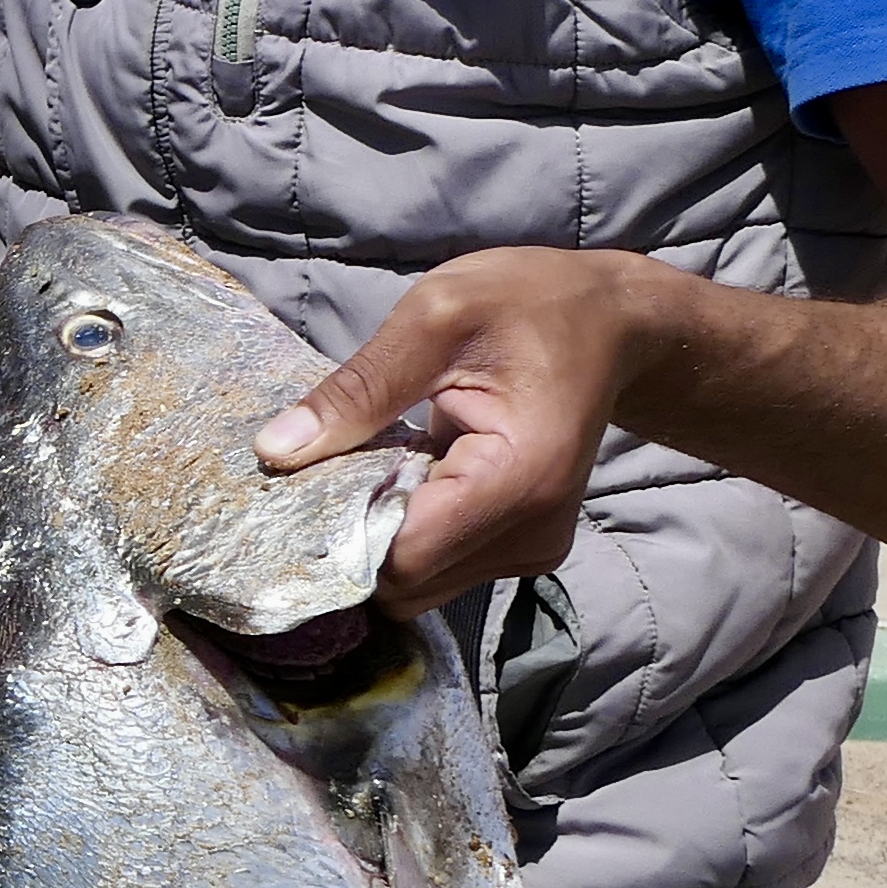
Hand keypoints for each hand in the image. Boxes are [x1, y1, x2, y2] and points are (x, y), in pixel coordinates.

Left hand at [253, 246, 670, 617]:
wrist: (612, 323)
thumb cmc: (531, 305)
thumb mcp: (435, 318)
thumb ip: (358, 389)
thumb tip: (274, 451)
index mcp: (519, 480)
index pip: (403, 558)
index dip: (338, 534)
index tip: (292, 489)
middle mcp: (533, 535)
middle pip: (406, 582)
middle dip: (350, 536)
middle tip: (320, 468)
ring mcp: (531, 549)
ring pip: (417, 582)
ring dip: (375, 534)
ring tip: (365, 463)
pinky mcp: (520, 547)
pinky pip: (438, 562)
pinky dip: (403, 528)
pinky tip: (396, 473)